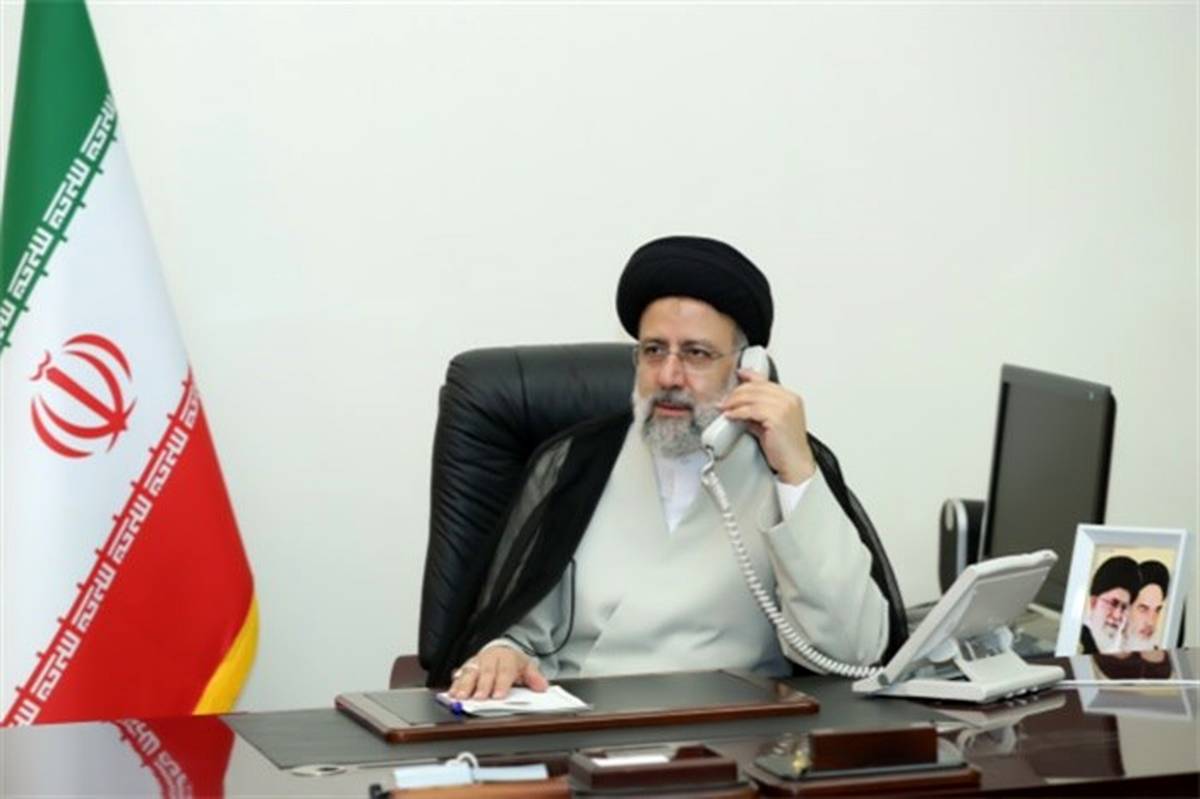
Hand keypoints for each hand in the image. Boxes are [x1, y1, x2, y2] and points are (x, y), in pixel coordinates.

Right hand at [447, 645, 548, 698]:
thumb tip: (542, 687)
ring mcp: (476, 663)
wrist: (500, 650)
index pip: (505, 671)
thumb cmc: (512, 662)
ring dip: (464, 686)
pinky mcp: (466, 667)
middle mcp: (489, 659)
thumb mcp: (526, 667)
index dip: (501, 683)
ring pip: (469, 673)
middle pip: (485, 672)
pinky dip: (454, 684)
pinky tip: (451, 693)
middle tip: (479, 698)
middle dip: (482, 686)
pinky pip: (458, 675)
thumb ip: (534, 677)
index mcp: (506, 658)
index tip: (498, 695)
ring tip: (460, 697)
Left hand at [718, 369, 815, 483]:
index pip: (766, 381)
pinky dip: (737, 412)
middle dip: (737, 392)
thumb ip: (759, 412)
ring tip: (725, 408)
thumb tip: (741, 407)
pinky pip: (751, 409)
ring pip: (752, 396)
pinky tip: (731, 416)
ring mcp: (784, 407)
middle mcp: (789, 399)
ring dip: (734, 402)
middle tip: (725, 400)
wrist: (795, 464)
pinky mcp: (777, 418)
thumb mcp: (772, 423)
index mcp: (791, 398)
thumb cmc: (786, 448)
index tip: (738, 375)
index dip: (749, 376)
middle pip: (757, 387)